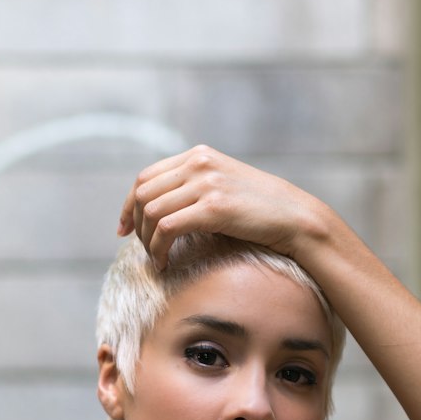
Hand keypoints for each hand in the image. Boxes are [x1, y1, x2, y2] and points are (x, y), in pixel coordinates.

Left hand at [116, 145, 329, 268]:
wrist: (296, 218)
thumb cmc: (262, 211)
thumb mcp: (224, 188)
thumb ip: (195, 189)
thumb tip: (162, 210)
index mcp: (198, 156)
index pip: (145, 177)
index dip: (127, 206)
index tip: (124, 230)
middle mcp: (199, 163)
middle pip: (142, 194)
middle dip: (136, 226)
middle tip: (144, 250)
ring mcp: (206, 183)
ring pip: (151, 212)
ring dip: (147, 242)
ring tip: (158, 260)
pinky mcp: (214, 207)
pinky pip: (167, 228)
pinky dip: (158, 249)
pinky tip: (165, 263)